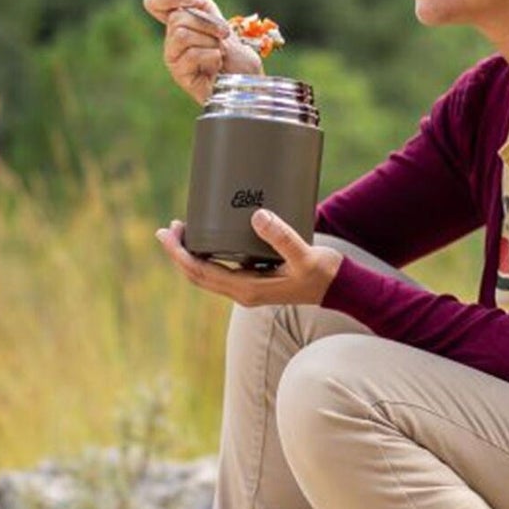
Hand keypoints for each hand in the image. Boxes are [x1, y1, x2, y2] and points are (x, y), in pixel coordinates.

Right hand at [143, 0, 262, 104]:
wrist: (248, 83)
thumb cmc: (236, 56)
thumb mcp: (219, 20)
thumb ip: (200, 5)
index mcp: (180, 23)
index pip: (154, 2)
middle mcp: (172, 39)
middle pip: (176, 18)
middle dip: (207, 24)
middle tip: (223, 36)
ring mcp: (173, 57)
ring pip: (181, 35)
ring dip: (210, 41)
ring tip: (220, 53)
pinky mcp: (179, 74)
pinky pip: (191, 54)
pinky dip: (211, 56)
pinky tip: (216, 66)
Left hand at [156, 211, 342, 307]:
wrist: (340, 288)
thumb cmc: (323, 273)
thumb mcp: (304, 255)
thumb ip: (281, 237)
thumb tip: (257, 215)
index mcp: (247, 289)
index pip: (200, 272)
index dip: (179, 253)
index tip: (168, 232)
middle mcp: (243, 293)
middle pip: (197, 275)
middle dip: (179, 252)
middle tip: (168, 227)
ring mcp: (248, 289)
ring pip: (207, 274)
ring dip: (191, 255)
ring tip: (182, 231)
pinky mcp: (255, 281)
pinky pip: (221, 271)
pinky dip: (208, 256)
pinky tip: (209, 239)